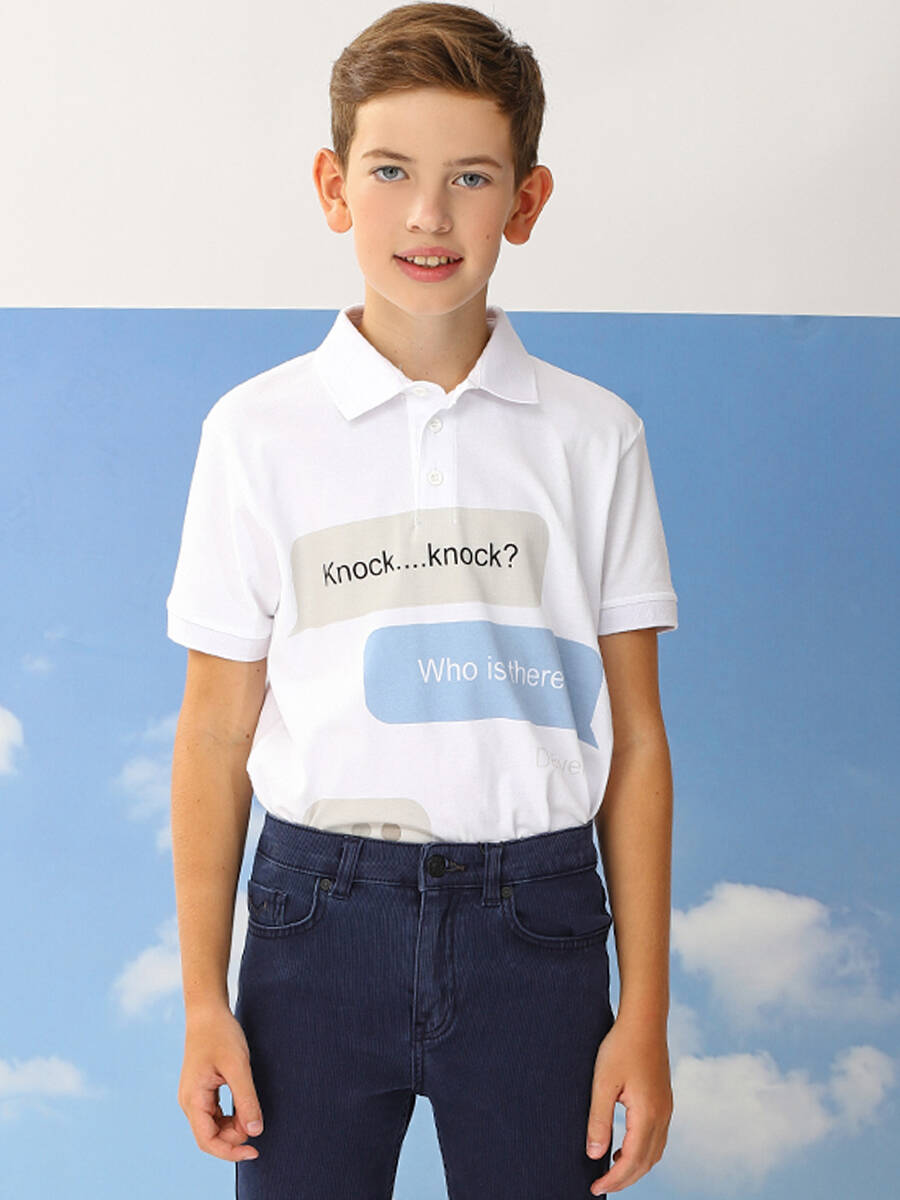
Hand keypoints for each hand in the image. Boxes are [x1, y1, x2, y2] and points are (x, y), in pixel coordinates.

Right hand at [179, 1005, 263, 1161]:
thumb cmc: (221, 1034)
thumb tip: (255, 1131)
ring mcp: (193, 1096)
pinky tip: (244, 1110)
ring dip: (233, 1128)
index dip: (231, 1151)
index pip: (208, 1140)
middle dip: (234, 1139)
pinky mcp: (201, 1090)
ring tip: (252, 1115)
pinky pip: (214, 1115)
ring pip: (212, 1127)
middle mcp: (189, 1102)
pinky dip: (230, 1118)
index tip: (255, 1151)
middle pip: (210, 1137)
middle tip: (257, 1126)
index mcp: (193, 1099)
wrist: (207, 1011)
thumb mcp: (238, 1066)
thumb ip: (246, 1099)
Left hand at [585, 1014, 672, 1193]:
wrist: (644, 1019)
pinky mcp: (664, 1100)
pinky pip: (657, 1137)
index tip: (595, 1188)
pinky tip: (625, 1146)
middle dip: (625, 1179)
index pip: (632, 1161)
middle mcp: (662, 1115)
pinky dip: (642, 1151)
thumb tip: (594, 1155)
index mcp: (647, 1114)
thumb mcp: (602, 1083)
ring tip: (611, 1170)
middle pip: (646, 1162)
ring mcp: (666, 1108)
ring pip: (655, 1152)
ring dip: (635, 1167)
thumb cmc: (621, 1046)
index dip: (614, 1179)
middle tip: (601, 1185)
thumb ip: (598, 1120)